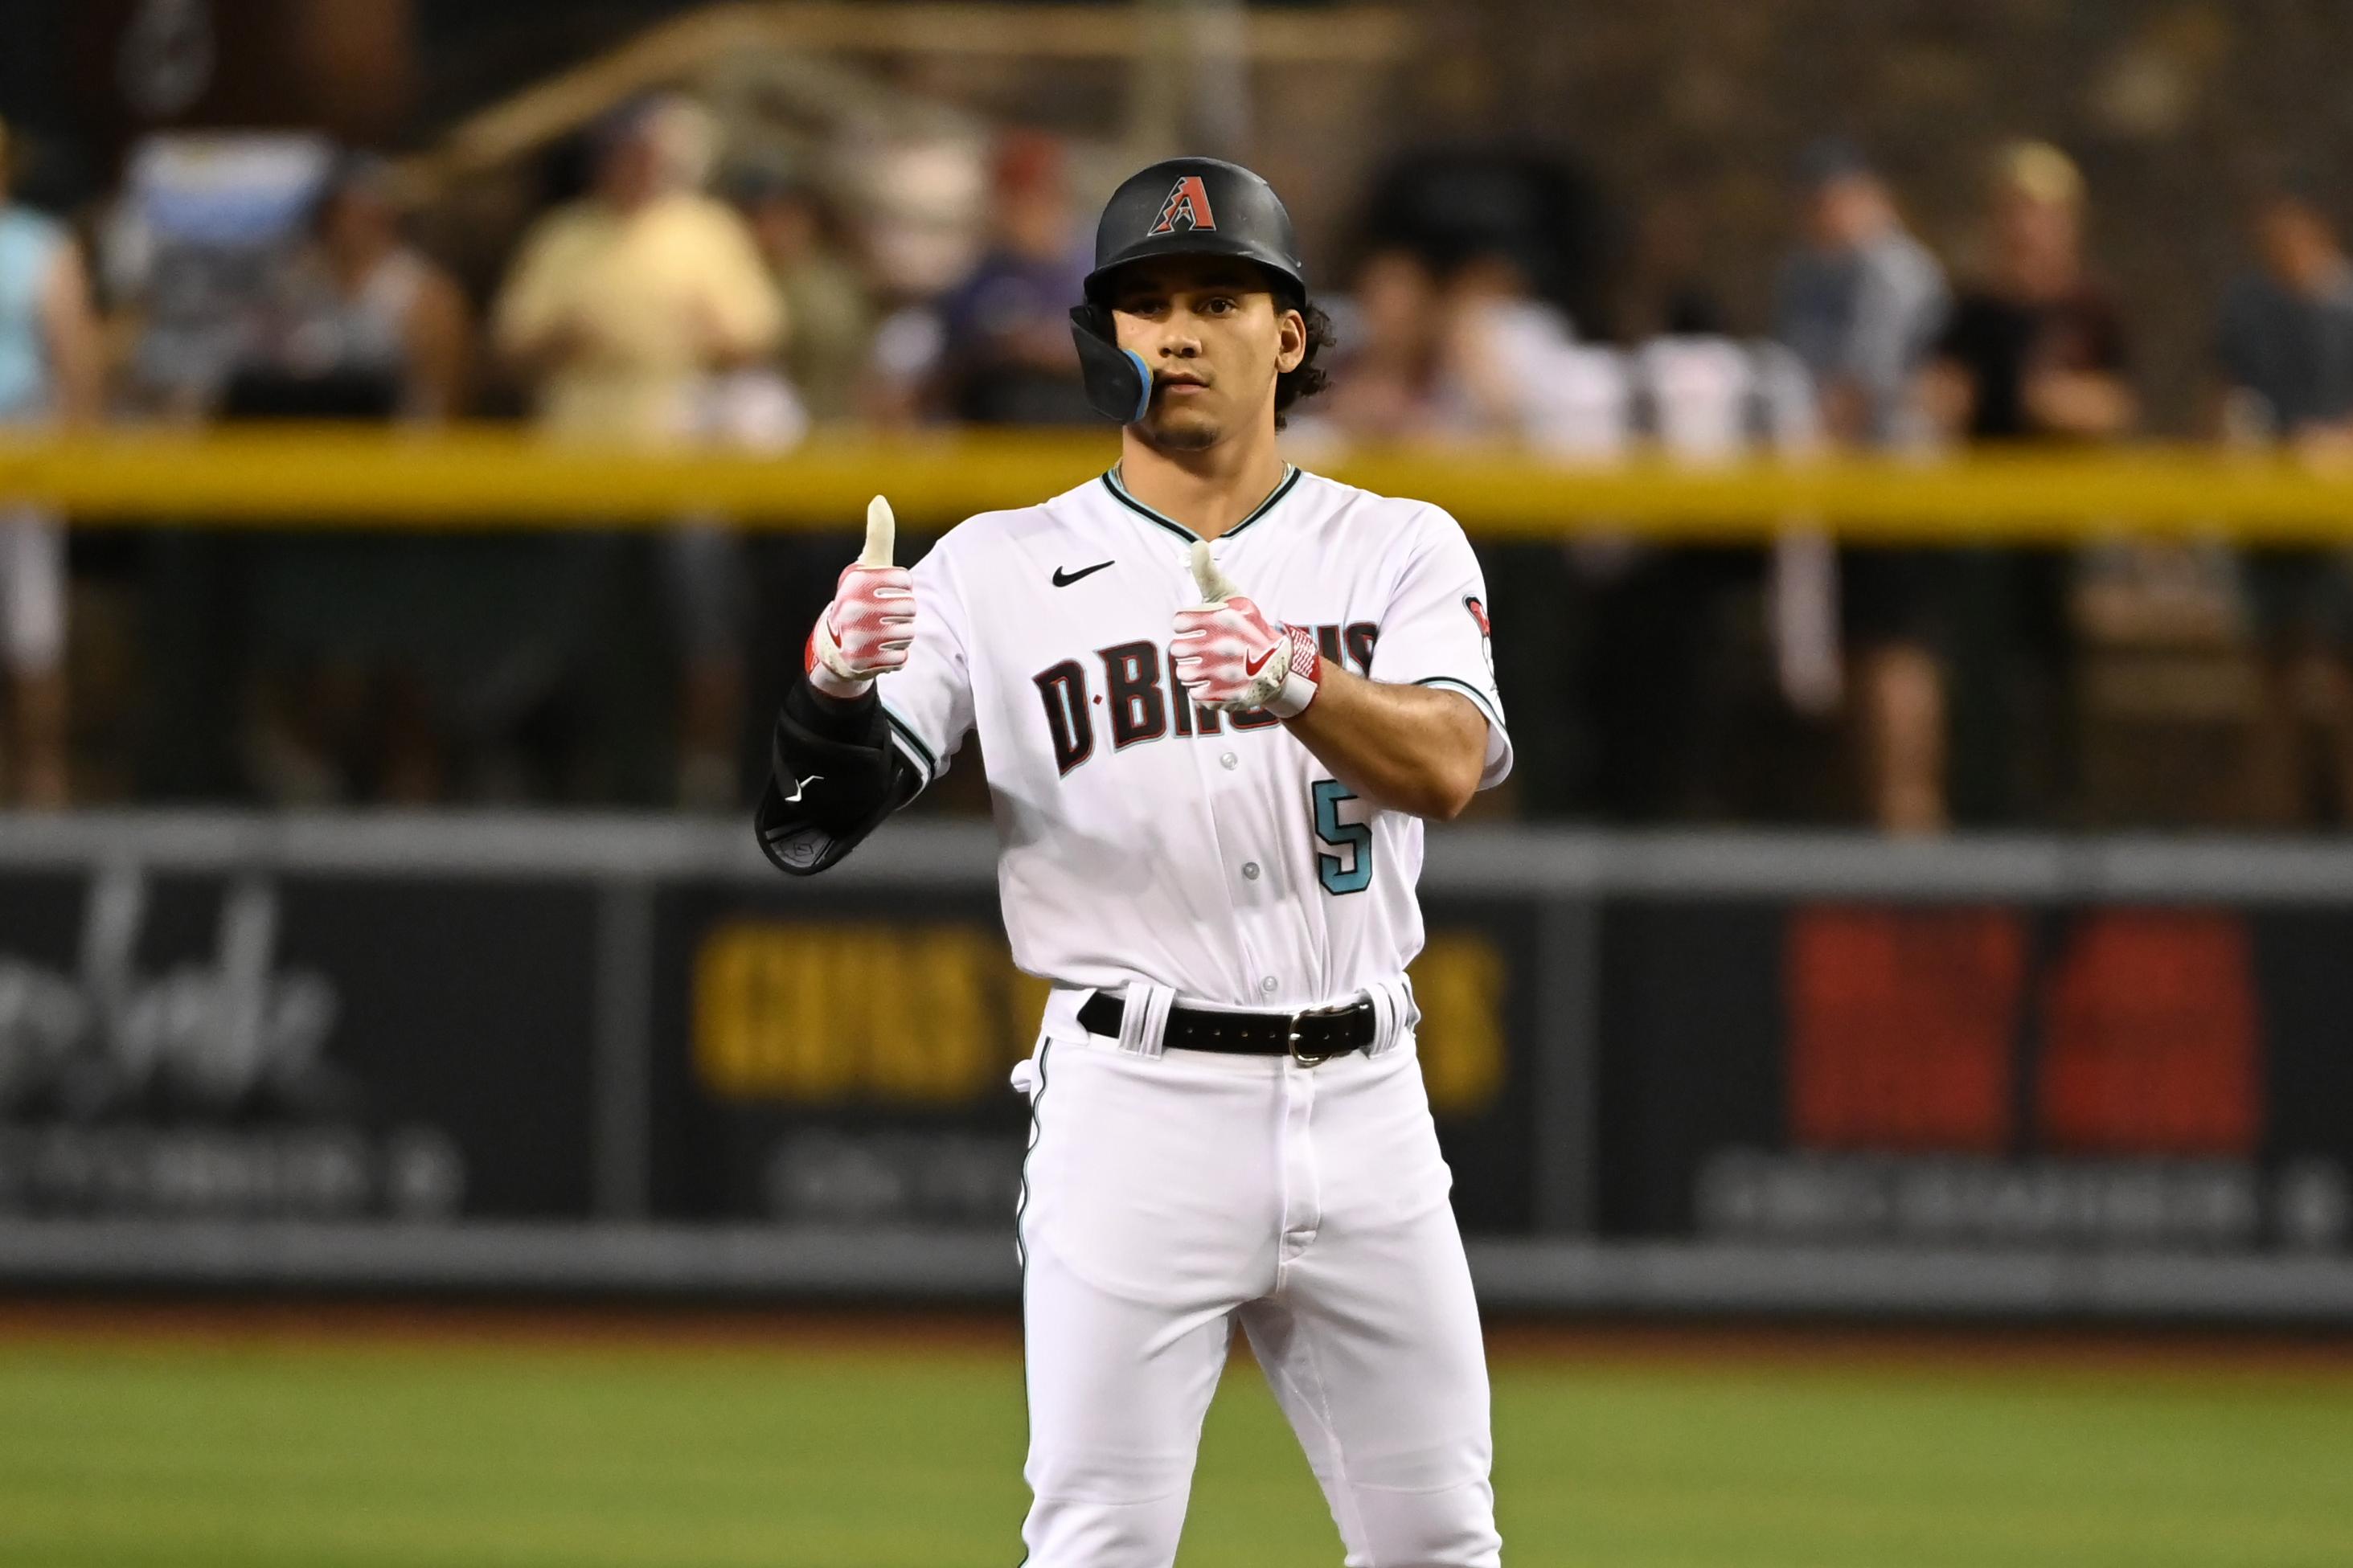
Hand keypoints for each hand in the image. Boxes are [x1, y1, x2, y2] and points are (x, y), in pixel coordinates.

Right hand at [807, 496, 913, 696]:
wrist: (836, 645)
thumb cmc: (860, 597)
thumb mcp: (868, 565)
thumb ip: (879, 534)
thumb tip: (879, 499)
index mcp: (856, 581)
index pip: (904, 581)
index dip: (900, 586)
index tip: (884, 590)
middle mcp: (853, 608)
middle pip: (909, 608)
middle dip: (902, 613)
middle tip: (883, 615)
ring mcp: (857, 637)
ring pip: (907, 634)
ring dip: (900, 635)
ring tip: (881, 633)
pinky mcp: (863, 663)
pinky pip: (902, 659)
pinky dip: (896, 657)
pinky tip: (879, 651)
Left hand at [1170, 541, 1319, 716]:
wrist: (1278, 664)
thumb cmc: (1246, 625)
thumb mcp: (1230, 595)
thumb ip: (1208, 572)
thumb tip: (1196, 545)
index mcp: (1225, 618)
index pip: (1179, 622)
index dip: (1186, 624)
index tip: (1198, 625)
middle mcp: (1228, 647)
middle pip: (1177, 650)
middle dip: (1187, 648)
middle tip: (1204, 648)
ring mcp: (1230, 675)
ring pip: (1184, 674)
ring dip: (1192, 670)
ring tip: (1209, 665)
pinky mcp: (1231, 698)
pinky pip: (1196, 696)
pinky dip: (1202, 690)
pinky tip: (1215, 681)